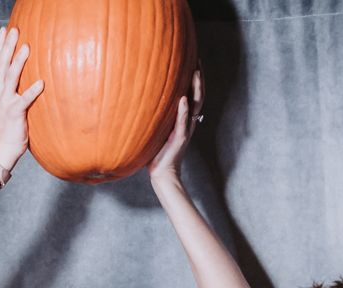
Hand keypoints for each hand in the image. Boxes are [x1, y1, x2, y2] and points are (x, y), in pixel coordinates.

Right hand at [0, 26, 41, 170]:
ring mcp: (4, 102)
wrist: (0, 149)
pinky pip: (24, 100)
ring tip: (27, 47)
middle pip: (1, 64)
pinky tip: (41, 82)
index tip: (4, 30)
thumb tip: (16, 74)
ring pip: (11, 77)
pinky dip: (32, 91)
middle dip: (8, 46)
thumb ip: (7, 88)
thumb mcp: (3, 103)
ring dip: (19, 62)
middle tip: (15, 30)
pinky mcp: (14, 113)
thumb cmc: (5, 127)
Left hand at [147, 68, 202, 183]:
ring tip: (195, 73)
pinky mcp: (179, 139)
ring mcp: (185, 130)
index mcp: (184, 119)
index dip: (195, 78)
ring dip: (196, 89)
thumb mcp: (157, 128)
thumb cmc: (157, 151)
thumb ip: (157, 114)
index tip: (194, 59)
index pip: (193, 94)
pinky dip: (184, 111)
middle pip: (199, 96)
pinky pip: (183, 123)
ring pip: (195, 106)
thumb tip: (142, 96)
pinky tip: (183, 99)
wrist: (161, 172)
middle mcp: (188, 122)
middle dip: (199, 78)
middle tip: (198, 60)